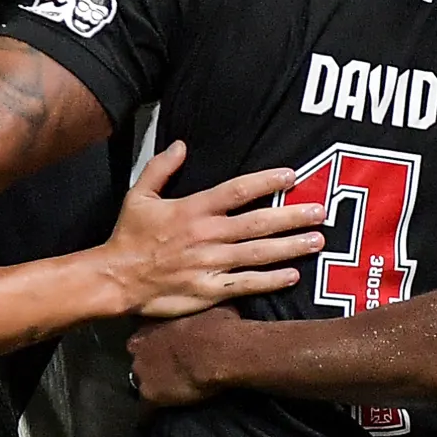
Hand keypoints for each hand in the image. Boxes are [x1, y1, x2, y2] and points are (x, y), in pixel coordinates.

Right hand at [102, 143, 326, 318]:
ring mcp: (211, 265)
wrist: (116, 280)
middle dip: (292, 216)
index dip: (267, 182)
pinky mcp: (210, 291)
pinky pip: (246, 285)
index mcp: (193, 209)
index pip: (237, 191)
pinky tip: (293, 275)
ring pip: (258, 254)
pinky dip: (270, 281)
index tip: (292, 175)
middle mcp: (208, 235)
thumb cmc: (129, 236)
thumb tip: (181, 144)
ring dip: (290, 247)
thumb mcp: (138, 195)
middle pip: (258, 223)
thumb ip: (161, 168)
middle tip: (320, 212)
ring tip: (318, 241)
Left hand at [129, 309, 246, 405]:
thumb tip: (207, 305)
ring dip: (152, 387)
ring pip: (141, 383)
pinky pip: (145, 409)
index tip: (164, 350)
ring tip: (169, 393)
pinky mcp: (150, 395)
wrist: (219, 351)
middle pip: (138, 360)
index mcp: (150, 326)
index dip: (152, 345)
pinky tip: (157, 417)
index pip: (140, 338)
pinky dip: (150, 414)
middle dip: (150, 366)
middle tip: (169, 371)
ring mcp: (142, 372)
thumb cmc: (217, 325)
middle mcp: (139, 348)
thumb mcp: (205, 308)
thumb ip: (195, 312)